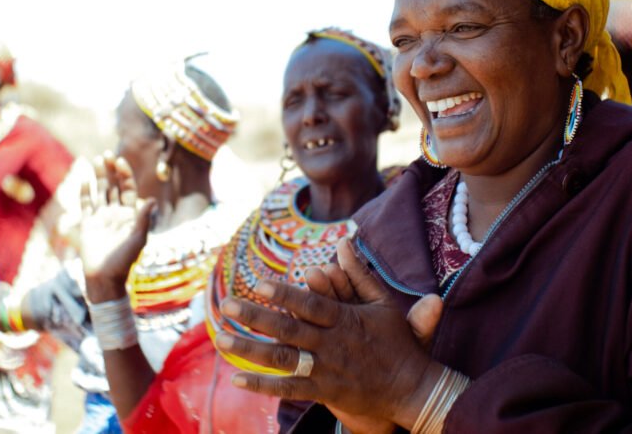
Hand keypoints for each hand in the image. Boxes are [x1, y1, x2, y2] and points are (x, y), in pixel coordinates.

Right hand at [80, 156, 153, 300]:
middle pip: (113, 186)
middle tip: (107, 153)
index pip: (127, 189)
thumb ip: (143, 219)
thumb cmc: (124, 260)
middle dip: (111, 170)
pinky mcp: (88, 224)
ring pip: (100, 191)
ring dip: (98, 176)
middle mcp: (116, 213)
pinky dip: (85, 191)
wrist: (105, 277)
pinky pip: (86, 204)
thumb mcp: (138, 239)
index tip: (120, 161)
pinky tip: (85, 179)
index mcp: (130, 214)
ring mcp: (101, 217)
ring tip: (96, 159)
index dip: (124, 175)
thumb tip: (151, 199)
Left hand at [216, 237, 445, 429]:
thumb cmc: (396, 341)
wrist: (410, 388)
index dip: (286, 294)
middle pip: (290, 330)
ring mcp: (326, 370)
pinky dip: (263, 385)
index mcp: (346, 320)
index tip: (260, 283)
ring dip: (250, 349)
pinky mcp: (323, 391)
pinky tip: (237, 378)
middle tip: (228, 305)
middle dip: (257, 317)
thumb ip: (359, 273)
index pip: (311, 305)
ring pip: (283, 359)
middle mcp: (332, 344)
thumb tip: (343, 240)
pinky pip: (289, 389)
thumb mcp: (382, 303)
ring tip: (221, 338)